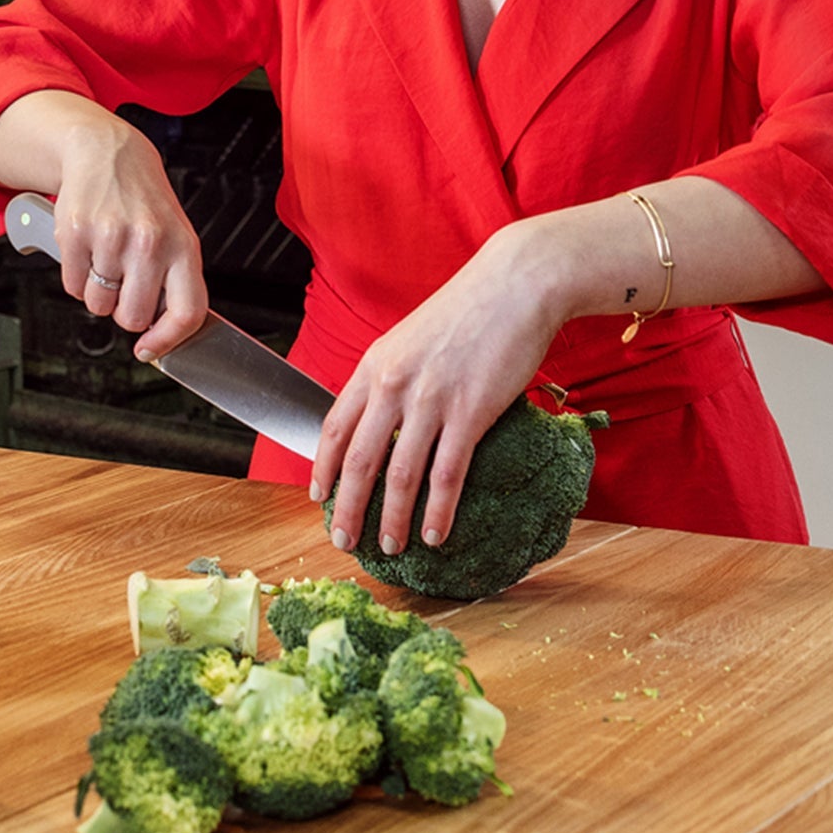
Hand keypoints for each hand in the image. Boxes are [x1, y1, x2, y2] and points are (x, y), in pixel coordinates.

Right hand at [0, 93, 211, 358]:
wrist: (107, 152)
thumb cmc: (143, 200)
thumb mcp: (174, 234)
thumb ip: (173, 280)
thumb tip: (164, 331)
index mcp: (182, 247)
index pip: (187, 312)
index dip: (168, 341)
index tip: (150, 350)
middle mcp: (149, 242)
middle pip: (132, 316)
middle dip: (124, 311)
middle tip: (124, 287)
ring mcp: (111, 237)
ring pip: (98, 305)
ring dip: (97, 293)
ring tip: (106, 261)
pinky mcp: (75, 233)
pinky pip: (71, 285)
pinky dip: (75, 277)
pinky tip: (88, 251)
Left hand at [310, 222, 565, 554]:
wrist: (515, 285)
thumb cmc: (467, 311)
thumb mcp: (410, 339)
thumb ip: (390, 377)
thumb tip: (380, 419)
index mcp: (375, 366)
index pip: (334, 426)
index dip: (323, 467)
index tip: (318, 497)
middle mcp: (394, 384)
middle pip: (359, 460)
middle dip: (347, 508)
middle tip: (342, 541)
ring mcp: (432, 400)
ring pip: (401, 474)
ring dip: (392, 519)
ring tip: (389, 547)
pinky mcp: (471, 412)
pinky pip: (447, 473)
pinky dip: (438, 510)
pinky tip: (433, 534)